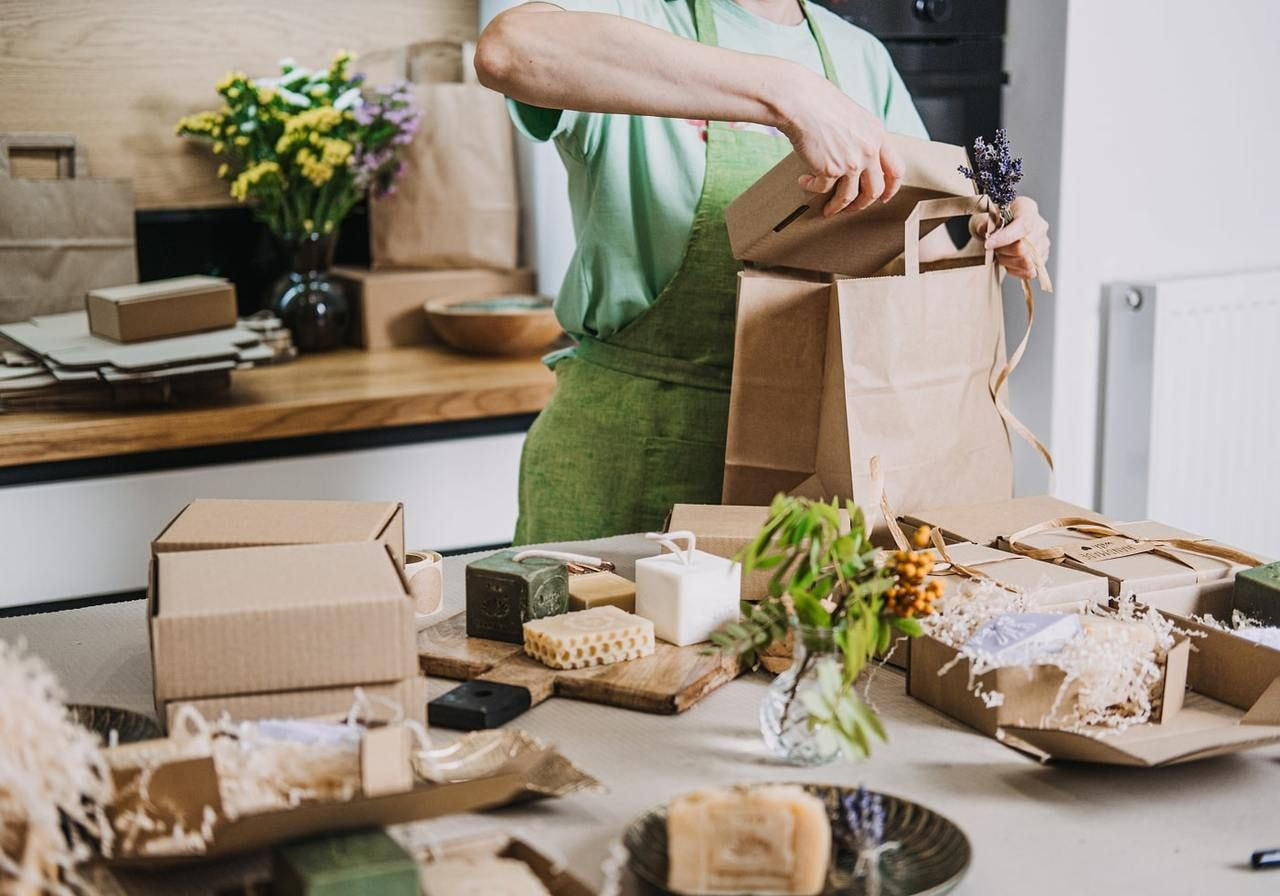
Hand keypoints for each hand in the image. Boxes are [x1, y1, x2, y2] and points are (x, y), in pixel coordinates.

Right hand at [775, 70, 903, 216]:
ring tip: (827, 208)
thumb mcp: (855, 117)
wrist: (801, 102)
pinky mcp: (830, 170)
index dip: (891, 188)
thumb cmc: (822, 103)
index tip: (883, 197)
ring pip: (849, 197)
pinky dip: (812, 188)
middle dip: (862, 204)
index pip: (896, 169)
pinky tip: (804, 182)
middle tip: (851, 208)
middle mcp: (869, 151)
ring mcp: (851, 162)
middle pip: (874, 190)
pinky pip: (823, 189)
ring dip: (837, 206)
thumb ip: (863, 138)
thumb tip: (860, 161)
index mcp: (878, 135)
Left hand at [971, 196, 1049, 279]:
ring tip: (1000, 252)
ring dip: (1007, 261)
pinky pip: (1028, 272)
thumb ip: (981, 223)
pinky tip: (1008, 260)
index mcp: (1027, 208)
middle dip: (1002, 251)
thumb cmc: (993, 222)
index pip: (1023, 225)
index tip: (988, 244)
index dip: (1005, 238)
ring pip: (1026, 262)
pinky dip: (1014, 269)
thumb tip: (984, 230)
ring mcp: (1043, 243)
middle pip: (1024, 247)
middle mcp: (1039, 225)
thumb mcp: (982, 218)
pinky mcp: (1041, 259)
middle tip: (993, 247)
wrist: (999, 230)